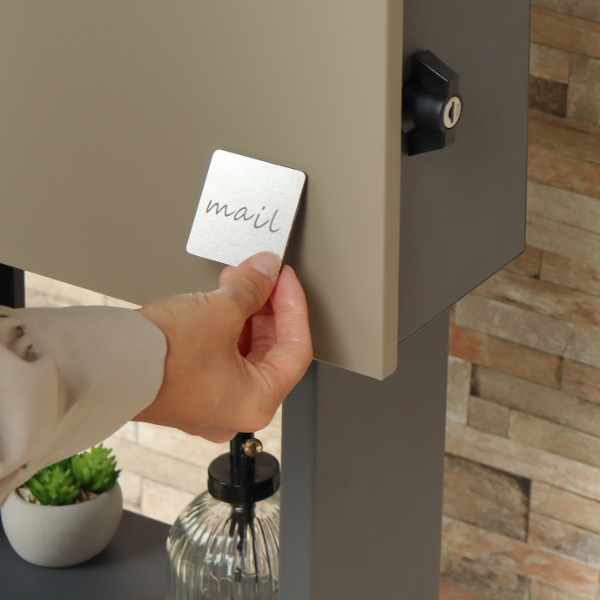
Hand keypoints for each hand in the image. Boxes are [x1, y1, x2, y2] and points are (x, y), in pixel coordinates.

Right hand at [133, 252, 311, 441]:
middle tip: (263, 276)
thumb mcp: (219, 310)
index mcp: (256, 403)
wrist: (102, 366)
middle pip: (270, 350)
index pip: (296, 350)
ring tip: (237, 280)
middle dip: (267, 306)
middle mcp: (235, 410)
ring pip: (244, 351)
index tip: (286, 280)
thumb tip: (266, 270)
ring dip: (245, 312)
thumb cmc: (158, 358)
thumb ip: (253, 287)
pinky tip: (219, 299)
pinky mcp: (188, 389)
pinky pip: (220, 354)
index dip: (294, 308)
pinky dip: (224, 326)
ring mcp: (210, 402)